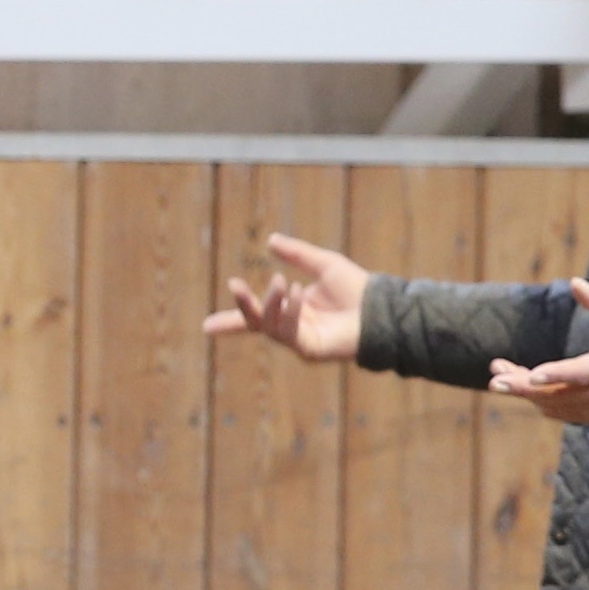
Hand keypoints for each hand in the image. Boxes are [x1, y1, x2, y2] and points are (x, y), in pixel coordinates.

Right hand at [205, 232, 370, 362]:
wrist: (381, 309)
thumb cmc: (358, 290)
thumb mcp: (323, 264)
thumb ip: (297, 254)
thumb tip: (271, 240)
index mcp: (292, 312)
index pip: (256, 318)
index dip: (231, 321)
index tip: (206, 326)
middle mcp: (293, 329)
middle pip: (255, 323)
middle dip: (242, 306)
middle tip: (235, 285)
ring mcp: (300, 341)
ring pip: (268, 326)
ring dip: (270, 302)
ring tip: (282, 281)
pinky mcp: (310, 349)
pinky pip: (289, 331)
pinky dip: (290, 310)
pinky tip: (300, 293)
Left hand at [491, 277, 588, 425]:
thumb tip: (575, 282)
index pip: (582, 373)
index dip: (558, 374)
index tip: (532, 375)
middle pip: (558, 395)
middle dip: (524, 388)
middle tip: (495, 379)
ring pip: (553, 405)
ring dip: (524, 391)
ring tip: (499, 372)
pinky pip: (558, 412)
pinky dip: (537, 400)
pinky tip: (521, 382)